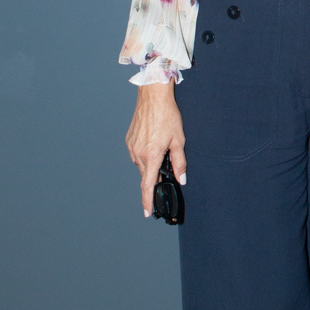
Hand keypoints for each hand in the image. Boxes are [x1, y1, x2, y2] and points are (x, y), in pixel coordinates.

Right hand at [126, 81, 186, 216]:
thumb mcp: (179, 139)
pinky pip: (136, 154)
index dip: (147, 201)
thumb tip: (181, 179)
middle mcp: (138, 153)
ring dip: (150, 162)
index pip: (147, 185)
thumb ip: (180, 162)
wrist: (152, 97)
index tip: (147, 212)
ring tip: (160, 146)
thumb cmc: (167, 115)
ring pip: (141, 164)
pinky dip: (145, 153)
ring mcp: (131, 147)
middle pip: (146, 174)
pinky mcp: (129, 140)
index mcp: (151, 155)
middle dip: (154, 176)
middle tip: (165, 166)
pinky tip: (153, 141)